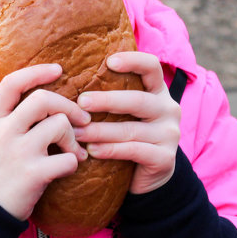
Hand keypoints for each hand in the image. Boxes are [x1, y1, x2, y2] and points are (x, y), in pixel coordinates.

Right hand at [0, 64, 91, 220]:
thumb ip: (9, 119)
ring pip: (60, 126)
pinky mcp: (33, 174)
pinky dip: (73, 163)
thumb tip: (42, 98)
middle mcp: (4, 132)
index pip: (13, 83)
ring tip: (73, 151)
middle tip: (82, 119)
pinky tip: (67, 169)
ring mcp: (18, 152)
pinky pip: (68, 159)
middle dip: (69, 106)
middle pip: (43, 100)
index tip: (58, 69)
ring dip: (73, 138)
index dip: (37, 72)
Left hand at [74, 52, 181, 195]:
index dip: (133, 61)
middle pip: (139, 100)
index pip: (152, 67)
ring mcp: (170, 134)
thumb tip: (66, 78)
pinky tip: (92, 150)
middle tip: (80, 102)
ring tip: (77, 132)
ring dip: (101, 130)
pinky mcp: (166, 158)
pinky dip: (111, 150)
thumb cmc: (124, 137)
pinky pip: (135, 150)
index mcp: (158, 91)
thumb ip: (107, 96)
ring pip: (132, 129)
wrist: (144, 177)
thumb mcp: (121, 113)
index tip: (109, 62)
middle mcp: (168, 109)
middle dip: (107, 100)